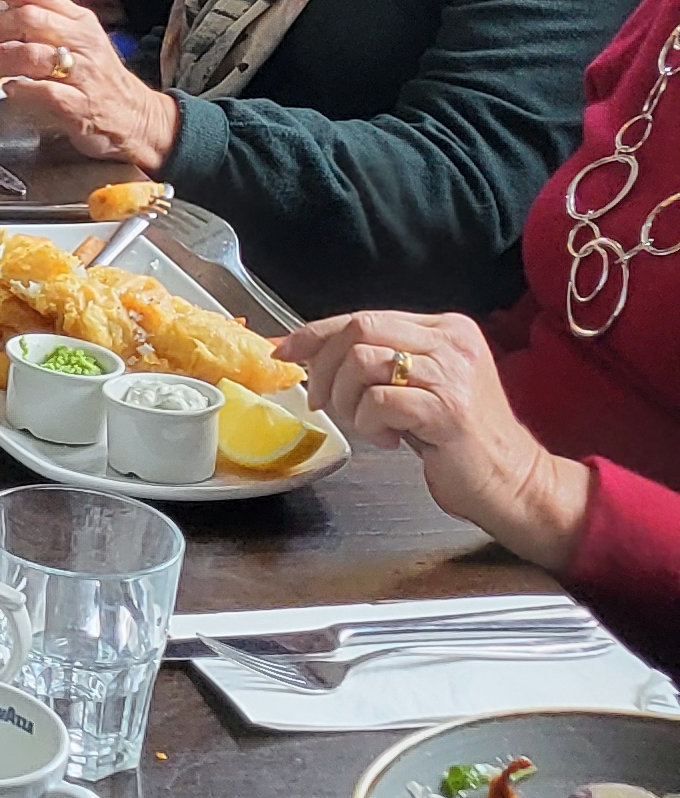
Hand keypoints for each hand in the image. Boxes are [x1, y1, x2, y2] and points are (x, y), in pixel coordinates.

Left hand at [0, 0, 178, 168]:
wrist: (137, 119)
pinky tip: (9, 91)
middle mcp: (83, 41)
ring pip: (31, 54)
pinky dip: (18, 90)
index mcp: (80, 21)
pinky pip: (40, 91)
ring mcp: (83, 73)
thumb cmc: (99, 80)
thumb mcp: (77, 44)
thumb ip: (41, 30)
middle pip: (29, 18)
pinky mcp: (80, 105)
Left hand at [274, 307, 590, 565]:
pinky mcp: (449, 410)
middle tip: (323, 403)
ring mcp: (453, 373)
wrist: (512, 481)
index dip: (316, 333)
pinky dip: (370, 424)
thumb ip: (380, 363)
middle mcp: (451, 341)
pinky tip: (391, 440)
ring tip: (365, 425)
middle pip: (358, 329)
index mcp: (445, 328)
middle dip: (324, 367)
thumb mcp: (421, 386)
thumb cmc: (459, 439)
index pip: (363, 316)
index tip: (284, 352)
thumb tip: (311, 351)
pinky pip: (380, 401)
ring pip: (363, 361)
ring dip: (347, 400)